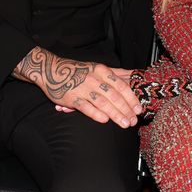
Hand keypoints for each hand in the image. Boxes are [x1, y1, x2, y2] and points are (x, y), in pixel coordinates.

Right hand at [15, 47, 142, 127]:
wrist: (52, 70)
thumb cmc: (78, 70)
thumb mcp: (98, 67)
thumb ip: (116, 73)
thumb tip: (135, 74)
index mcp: (102, 71)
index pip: (121, 85)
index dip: (131, 98)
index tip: (139, 108)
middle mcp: (94, 79)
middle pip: (114, 96)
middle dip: (126, 109)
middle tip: (134, 120)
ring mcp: (83, 89)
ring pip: (103, 103)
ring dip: (116, 114)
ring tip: (125, 124)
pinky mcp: (72, 98)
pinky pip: (86, 107)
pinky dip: (96, 114)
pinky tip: (105, 120)